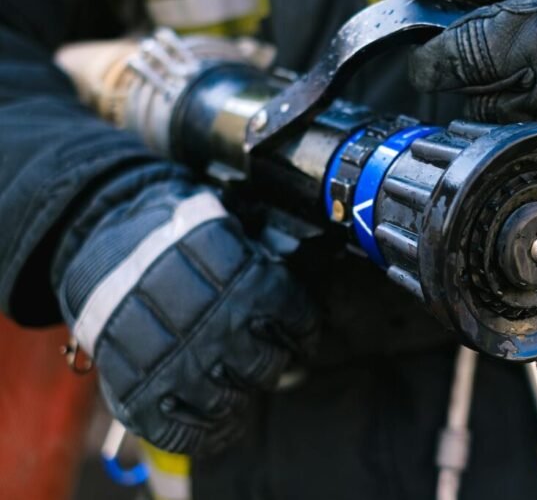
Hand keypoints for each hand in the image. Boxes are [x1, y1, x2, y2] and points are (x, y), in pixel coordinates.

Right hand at [54, 163, 316, 453]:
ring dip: (237, 398)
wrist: (102, 241)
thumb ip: (265, 258)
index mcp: (252, 285)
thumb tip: (305, 264)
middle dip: (269, 362)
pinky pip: (184, 433)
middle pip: (269, 367)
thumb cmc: (174, 235)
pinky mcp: (143, 394)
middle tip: (259, 357)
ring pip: (231, 402)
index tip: (297, 332)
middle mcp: (222, 329)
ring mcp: (182, 364)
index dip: (302, 329)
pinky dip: (203, 434)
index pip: (298, 321)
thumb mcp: (229, 230)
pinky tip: (211, 421)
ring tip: (232, 386)